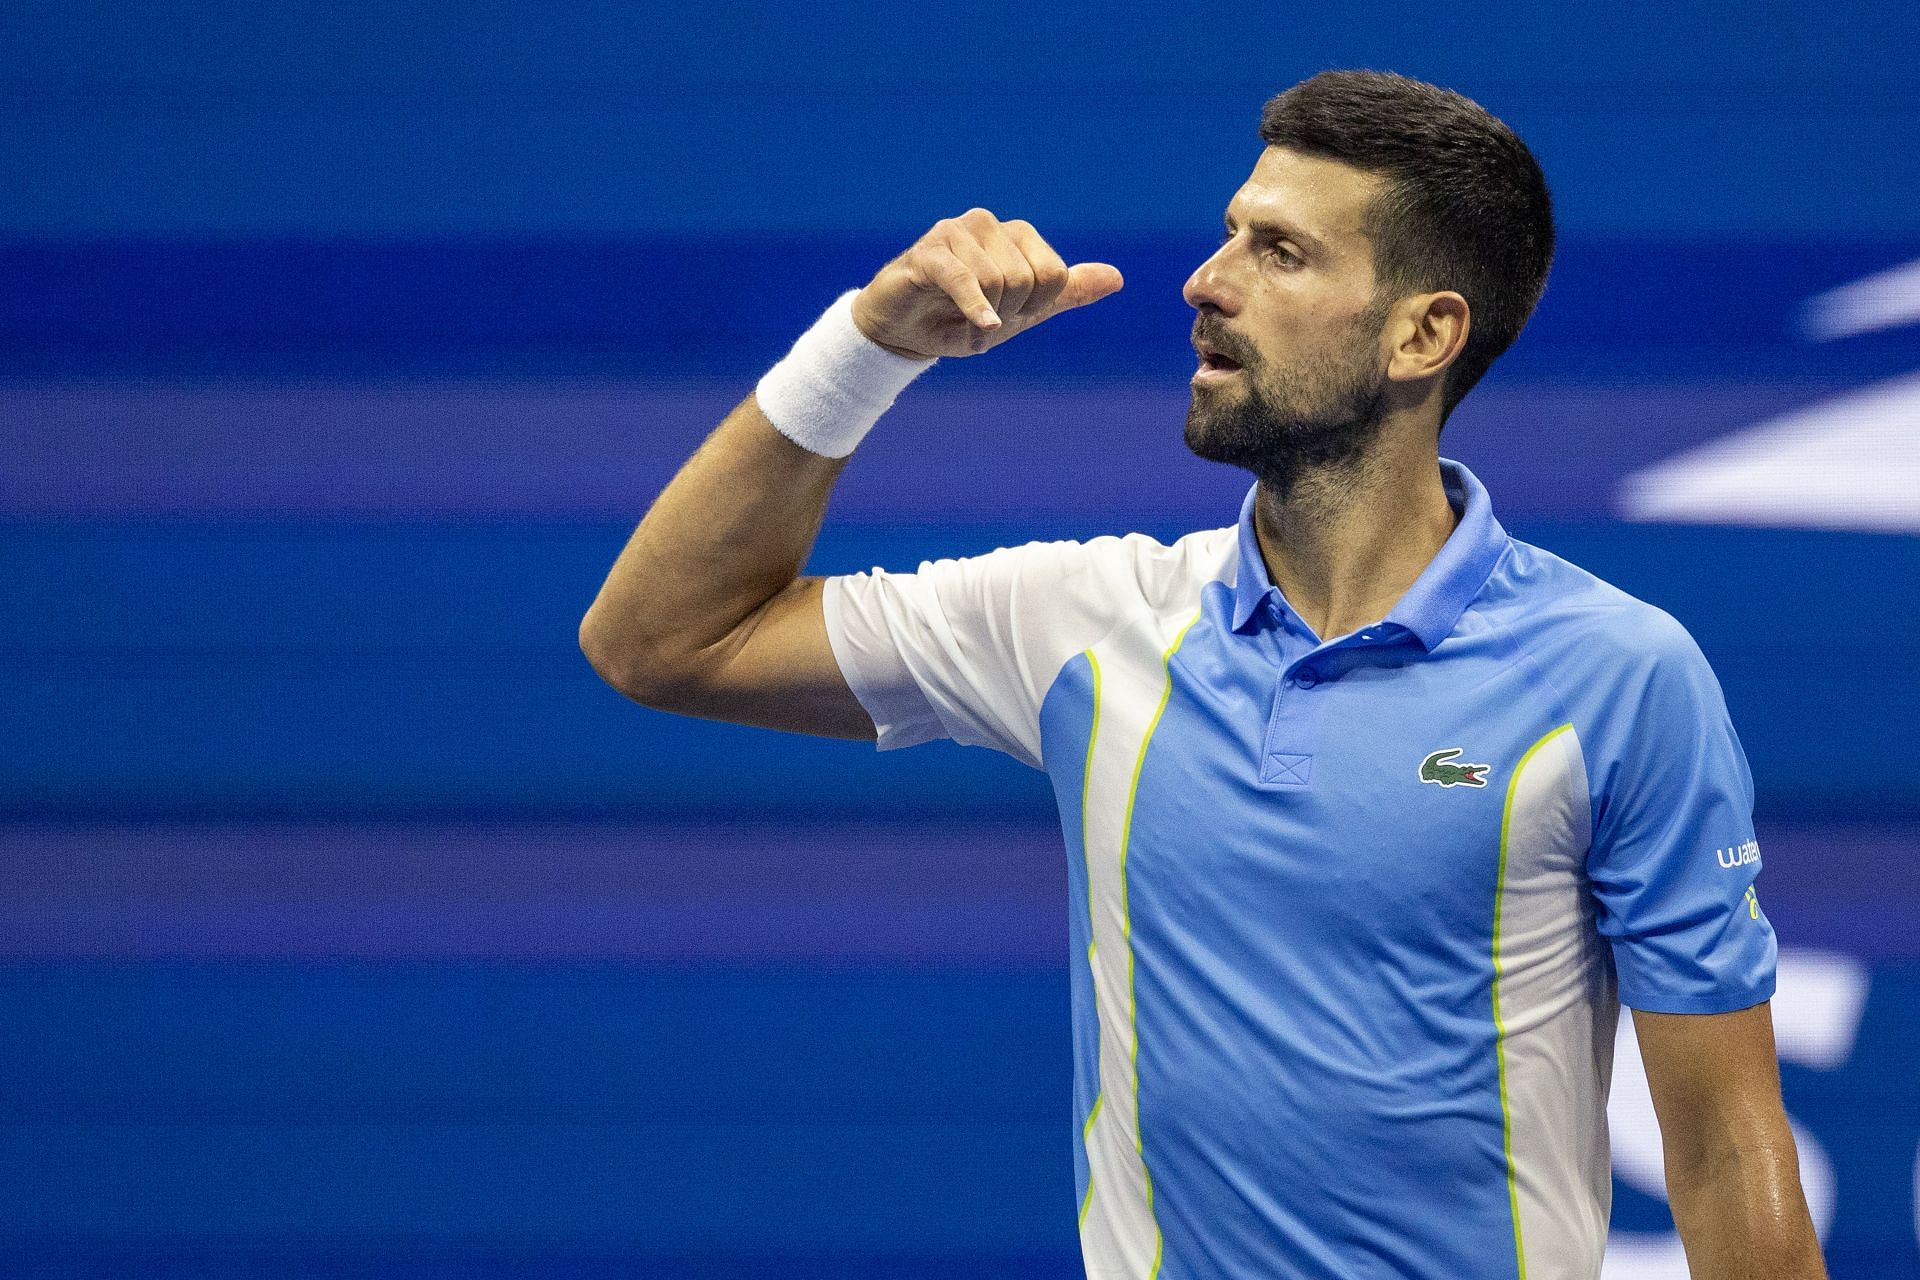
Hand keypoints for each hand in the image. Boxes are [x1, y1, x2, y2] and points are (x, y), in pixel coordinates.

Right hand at [850, 208, 1123, 359]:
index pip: (1055, 275)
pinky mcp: (929, 251)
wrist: (904, 334)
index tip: (1006, 315)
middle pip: (1028, 279)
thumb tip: (1118, 278)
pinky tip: (982, 329)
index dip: (1034, 308)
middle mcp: (989, 224)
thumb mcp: (1022, 311)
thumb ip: (1067, 292)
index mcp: (1017, 234)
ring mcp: (957, 232)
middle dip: (1008, 313)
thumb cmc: (962, 319)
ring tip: (962, 322)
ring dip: (984, 320)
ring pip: (998, 282)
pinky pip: (964, 278)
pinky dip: (976, 309)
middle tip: (983, 320)